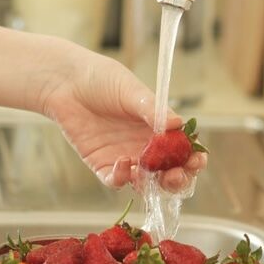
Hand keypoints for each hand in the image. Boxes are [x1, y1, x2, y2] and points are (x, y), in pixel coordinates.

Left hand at [40, 48, 206, 190]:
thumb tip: (180, 125)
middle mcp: (145, 146)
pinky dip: (122, 178)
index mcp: (159, 128)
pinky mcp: (102, 165)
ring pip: (145, 182)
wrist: (66, 82)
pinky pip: (116, 180)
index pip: (183, 149)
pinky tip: (123, 163)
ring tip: (154, 176)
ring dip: (153, 184)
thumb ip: (152, 109)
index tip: (197, 159)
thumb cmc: (102, 79)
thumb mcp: (131, 91)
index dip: (193, 157)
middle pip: (168, 172)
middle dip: (178, 178)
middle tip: (177, 175)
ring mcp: (125, 158)